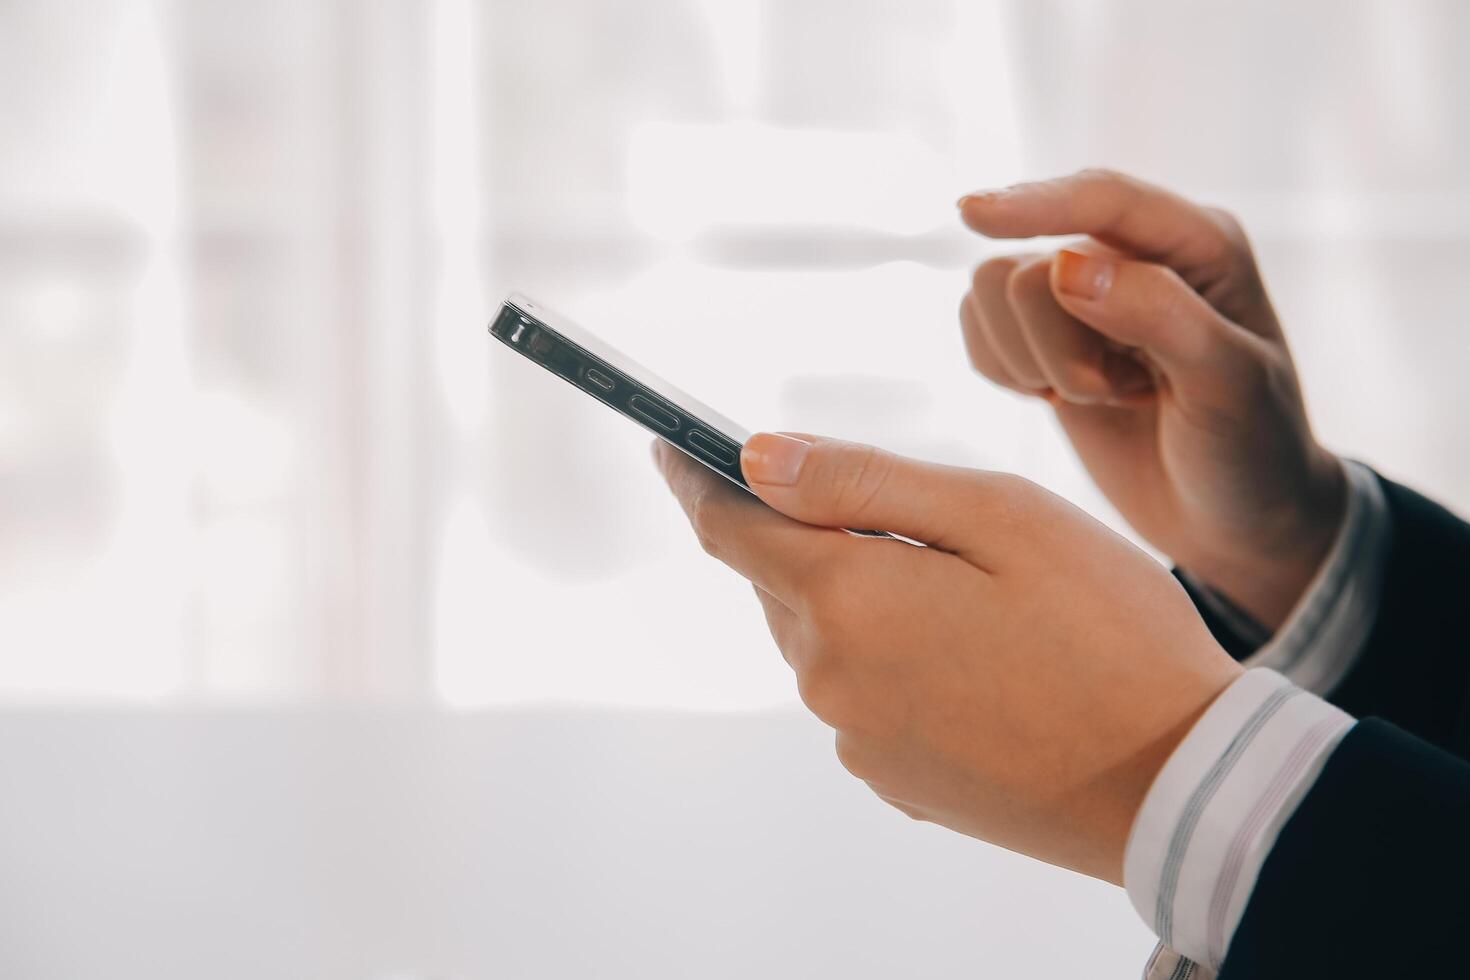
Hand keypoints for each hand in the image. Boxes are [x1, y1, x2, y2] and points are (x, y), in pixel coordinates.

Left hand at [653, 433, 1241, 883]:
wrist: (1177, 782)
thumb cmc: (1107, 629)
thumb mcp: (996, 516)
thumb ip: (861, 483)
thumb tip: (754, 457)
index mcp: (845, 600)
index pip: (730, 527)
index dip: (696, 479)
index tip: (670, 443)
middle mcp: (829, 680)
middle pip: (779, 583)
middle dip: (806, 534)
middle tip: (883, 511)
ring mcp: (858, 740)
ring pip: (821, 639)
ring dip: (854, 598)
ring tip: (951, 587)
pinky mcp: (894, 782)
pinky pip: (859, 696)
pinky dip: (885, 658)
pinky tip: (966, 655)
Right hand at [958, 169, 1344, 627]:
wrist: (1232, 518)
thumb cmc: (1250, 450)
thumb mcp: (1228, 385)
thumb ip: (1158, 314)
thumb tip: (1064, 267)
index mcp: (1197, 241)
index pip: (1101, 200)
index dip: (1035, 203)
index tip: (969, 214)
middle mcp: (1132, 253)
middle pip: (1029, 268)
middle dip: (1059, 348)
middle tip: (1121, 392)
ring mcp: (1079, 293)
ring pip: (990, 294)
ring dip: (1033, 362)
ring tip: (1103, 396)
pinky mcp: (1040, 335)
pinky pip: (976, 330)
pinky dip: (1004, 373)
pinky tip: (1063, 400)